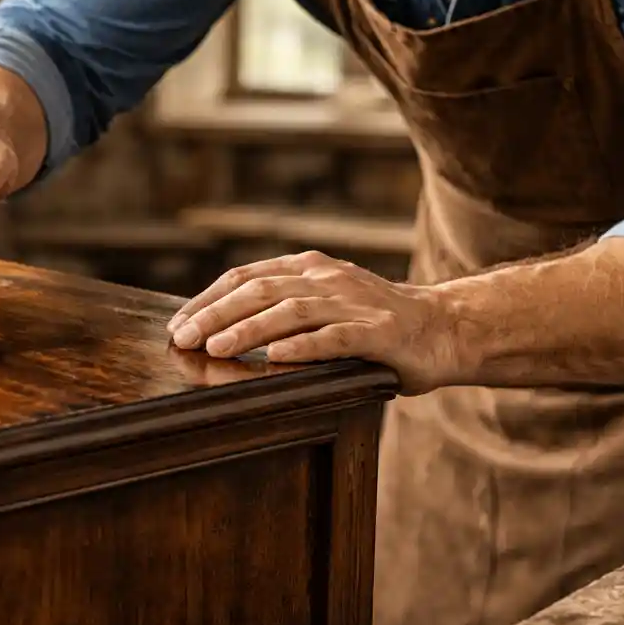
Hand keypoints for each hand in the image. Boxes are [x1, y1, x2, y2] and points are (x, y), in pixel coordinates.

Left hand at [166, 251, 455, 392]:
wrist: (444, 328)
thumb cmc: (375, 323)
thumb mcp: (325, 302)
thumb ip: (283, 305)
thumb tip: (220, 325)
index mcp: (310, 268)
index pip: (246, 276)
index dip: (208, 299)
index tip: (178, 324)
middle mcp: (327, 278)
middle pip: (260, 290)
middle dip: (216, 314)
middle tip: (184, 339)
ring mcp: (354, 303)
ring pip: (290, 311)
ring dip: (248, 329)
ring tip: (216, 348)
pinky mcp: (377, 333)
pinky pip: (334, 337)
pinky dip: (302, 346)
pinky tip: (275, 357)